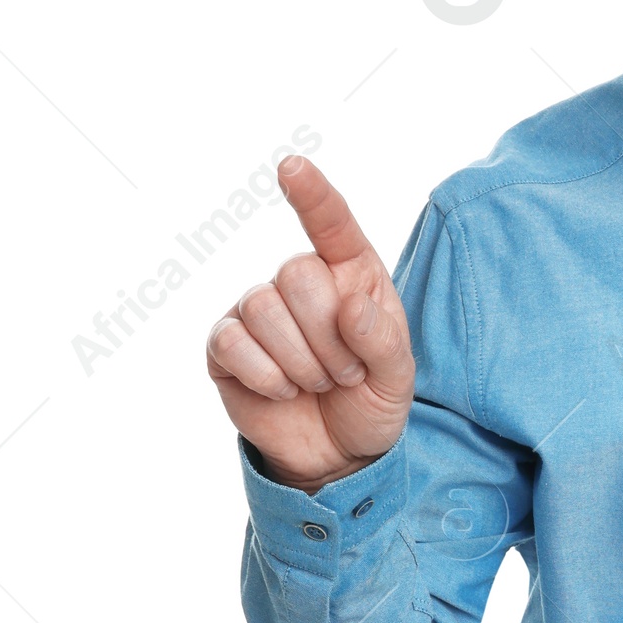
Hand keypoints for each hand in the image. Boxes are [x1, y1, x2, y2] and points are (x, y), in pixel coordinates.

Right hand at [205, 157, 414, 490]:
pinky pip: (232, 342)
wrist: (337, 455)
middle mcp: (300, 282)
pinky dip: (265, 376)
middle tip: (344, 373)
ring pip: (263, 307)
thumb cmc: (370, 401)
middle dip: (327, 336)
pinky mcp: (225, 346)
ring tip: (317, 384)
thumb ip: (384, 340)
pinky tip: (282, 391)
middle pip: (296, 272)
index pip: (331, 222)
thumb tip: (350, 306)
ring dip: (300, 361)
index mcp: (351, 273)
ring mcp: (257, 310)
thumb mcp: (397, 378)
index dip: (312, 194)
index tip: (291, 166)